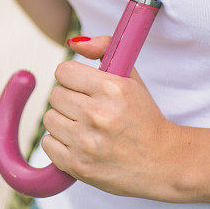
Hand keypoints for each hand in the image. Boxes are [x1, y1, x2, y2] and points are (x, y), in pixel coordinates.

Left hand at [42, 36, 192, 200]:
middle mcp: (98, 115)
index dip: (73, 78)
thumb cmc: (144, 117)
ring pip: (49, 118)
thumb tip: (75, 43)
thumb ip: (105, 48)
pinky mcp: (78, 166)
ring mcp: (86, 142)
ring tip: (84, 127)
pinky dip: (60, 143)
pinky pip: (48, 144)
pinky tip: (80, 143)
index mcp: (112, 88)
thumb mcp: (131, 78)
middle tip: (87, 108)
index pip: (63, 71)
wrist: (162, 162)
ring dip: (63, 121)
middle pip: (55, 95)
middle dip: (69, 100)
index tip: (82, 86)